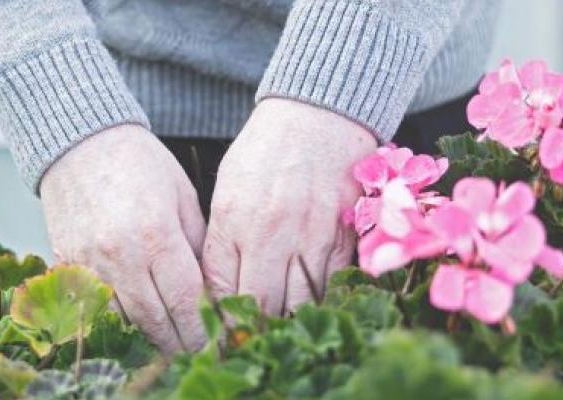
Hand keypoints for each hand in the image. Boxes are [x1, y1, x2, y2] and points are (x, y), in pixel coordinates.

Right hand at [40, 125, 206, 352]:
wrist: (80, 143)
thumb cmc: (139, 163)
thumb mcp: (182, 196)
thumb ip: (197, 245)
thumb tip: (209, 288)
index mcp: (156, 235)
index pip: (185, 300)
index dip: (201, 328)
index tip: (214, 342)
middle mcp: (120, 255)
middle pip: (154, 320)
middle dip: (178, 342)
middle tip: (195, 351)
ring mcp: (89, 263)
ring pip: (122, 321)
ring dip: (147, 336)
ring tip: (168, 340)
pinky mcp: (67, 264)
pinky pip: (94, 306)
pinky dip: (116, 319)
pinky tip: (134, 321)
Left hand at [203, 98, 375, 314]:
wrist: (319, 116)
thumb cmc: (265, 152)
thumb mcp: (227, 190)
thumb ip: (223, 241)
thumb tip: (216, 293)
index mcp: (235, 218)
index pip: (221, 289)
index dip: (219, 318)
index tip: (217, 334)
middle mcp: (274, 231)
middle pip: (261, 304)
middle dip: (252, 327)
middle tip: (246, 342)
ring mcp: (313, 235)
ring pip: (300, 303)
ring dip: (288, 319)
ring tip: (277, 329)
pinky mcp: (346, 236)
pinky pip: (332, 286)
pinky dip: (319, 300)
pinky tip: (310, 306)